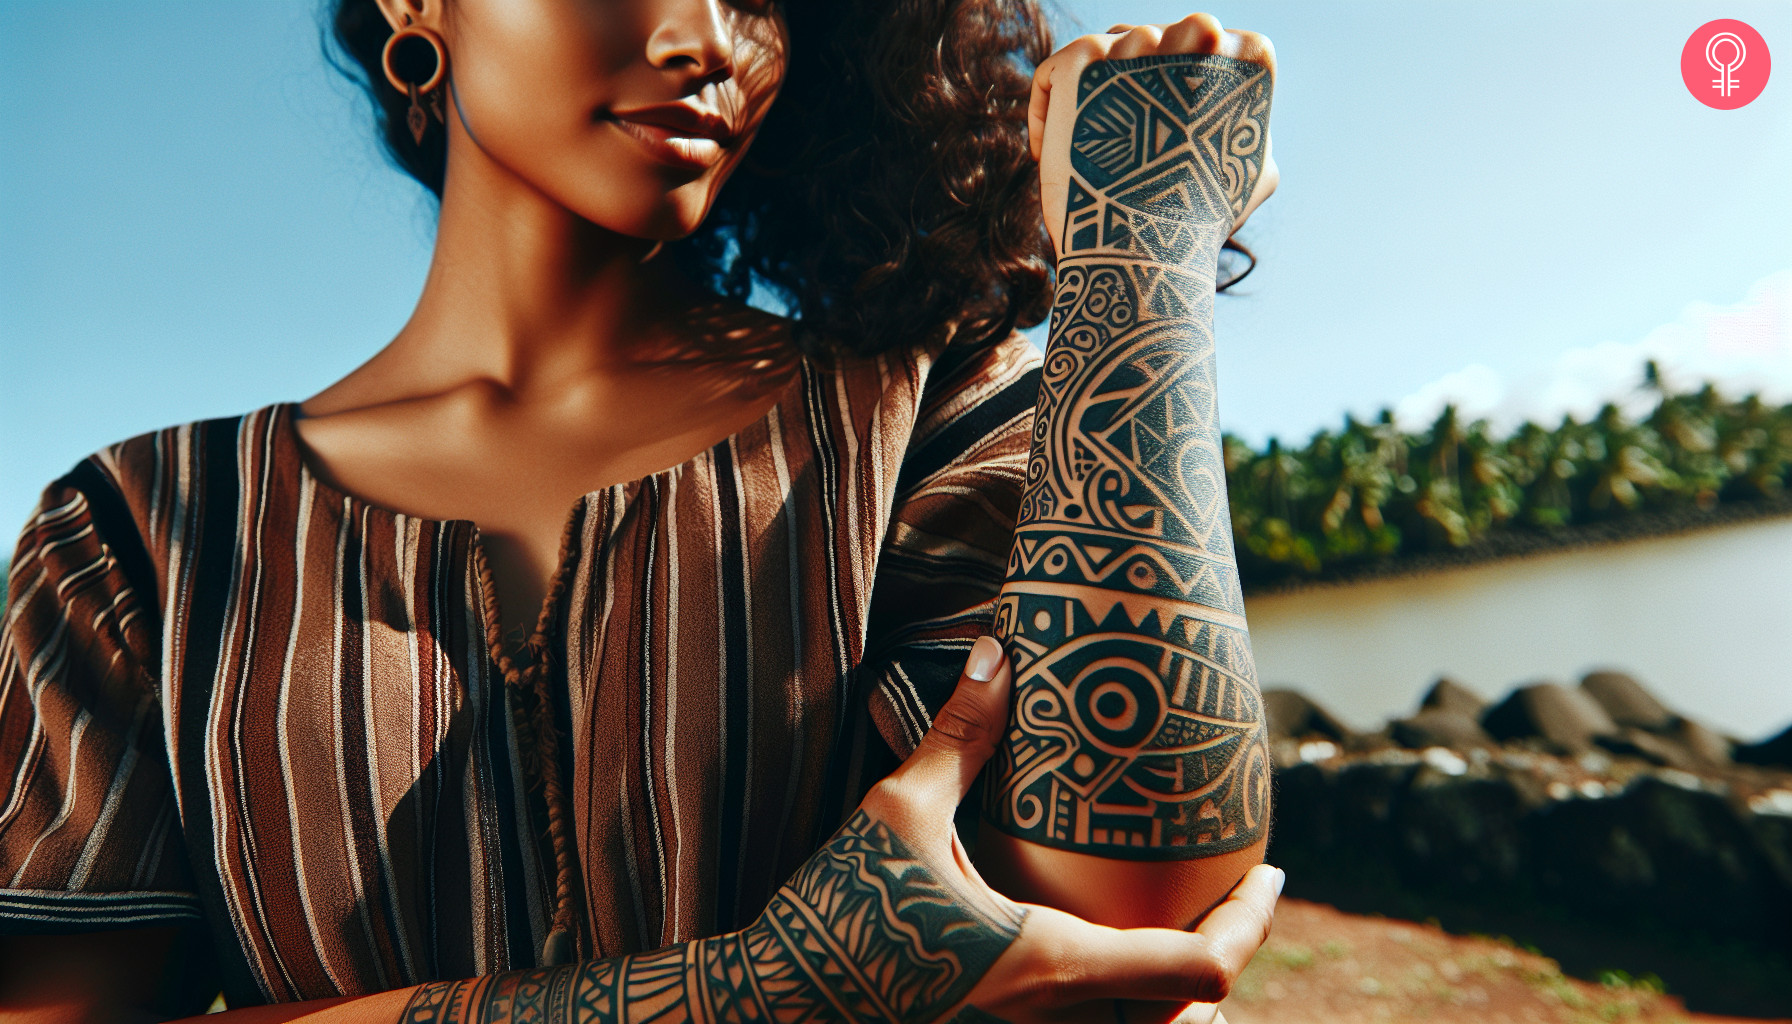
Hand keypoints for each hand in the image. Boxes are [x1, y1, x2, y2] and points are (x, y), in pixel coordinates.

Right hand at [745, 635, 1283, 1023]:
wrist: (773, 1002)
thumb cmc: (837, 912)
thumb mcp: (899, 813)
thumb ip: (959, 734)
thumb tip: (998, 653)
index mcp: (1053, 962)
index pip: (1202, 967)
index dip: (1253, 920)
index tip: (1272, 871)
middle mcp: (1054, 1016)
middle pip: (1192, 1016)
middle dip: (1224, 956)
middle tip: (1236, 890)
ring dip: (1178, 991)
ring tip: (1185, 924)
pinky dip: (1126, 1004)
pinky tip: (1102, 951)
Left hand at [1029, 14, 1278, 261]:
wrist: (1144, 250)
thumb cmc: (1200, 220)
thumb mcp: (1253, 169)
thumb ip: (1247, 127)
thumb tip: (1242, 116)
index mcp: (1248, 53)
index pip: (1201, 43)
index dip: (1173, 88)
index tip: (1160, 135)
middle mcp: (1198, 33)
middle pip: (1151, 40)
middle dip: (1131, 88)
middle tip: (1125, 147)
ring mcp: (1140, 43)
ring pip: (1105, 51)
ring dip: (1095, 96)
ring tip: (1095, 153)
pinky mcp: (1083, 59)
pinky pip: (1053, 72)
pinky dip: (1047, 111)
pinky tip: (1054, 153)